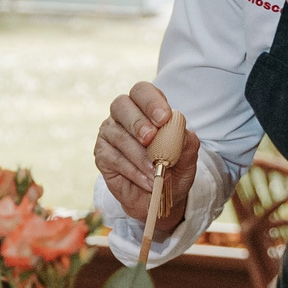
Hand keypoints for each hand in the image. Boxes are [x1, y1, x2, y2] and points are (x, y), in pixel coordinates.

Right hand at [94, 83, 196, 238]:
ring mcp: (109, 133)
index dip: (151, 101)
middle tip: (151, 138)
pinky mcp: (102, 155)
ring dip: (139, 155)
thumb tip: (179, 129)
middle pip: (122, 105)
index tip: (164, 118)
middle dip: (138, 122)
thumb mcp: (186, 157)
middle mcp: (123, 115)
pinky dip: (133, 170)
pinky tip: (147, 180)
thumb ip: (185, 141)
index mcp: (144, 107)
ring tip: (157, 171)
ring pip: (119, 135)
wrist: (157, 197)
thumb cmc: (172, 169)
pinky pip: (114, 158)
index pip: (142, 91)